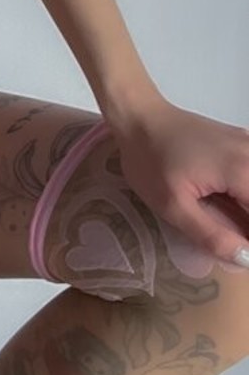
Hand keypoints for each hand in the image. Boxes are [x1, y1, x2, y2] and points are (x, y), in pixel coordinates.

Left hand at [110, 98, 248, 268]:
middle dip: (245, 223)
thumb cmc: (150, 159)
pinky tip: (226, 203)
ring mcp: (248, 145)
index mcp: (242, 172)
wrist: (137, 115)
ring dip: (244, 210)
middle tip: (229, 238)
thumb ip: (213, 236)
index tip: (237, 248)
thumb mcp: (174, 206)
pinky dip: (243, 194)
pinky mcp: (239, 142)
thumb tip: (246, 259)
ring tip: (225, 222)